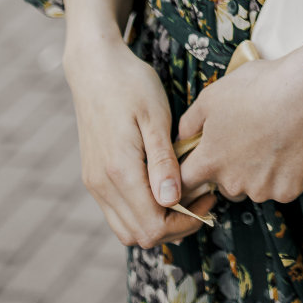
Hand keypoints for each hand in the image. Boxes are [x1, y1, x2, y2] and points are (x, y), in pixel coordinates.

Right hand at [63, 33, 218, 247]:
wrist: (95, 67)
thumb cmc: (131, 85)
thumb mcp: (154, 118)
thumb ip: (163, 162)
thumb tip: (171, 200)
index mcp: (119, 171)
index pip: (153, 226)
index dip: (184, 223)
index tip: (208, 198)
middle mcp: (101, 184)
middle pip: (139, 235)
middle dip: (175, 227)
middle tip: (202, 198)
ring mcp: (94, 183)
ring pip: (126, 229)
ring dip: (157, 223)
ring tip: (186, 195)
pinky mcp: (94, 177)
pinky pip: (118, 212)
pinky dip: (142, 212)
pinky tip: (164, 187)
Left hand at [175, 44, 302, 204]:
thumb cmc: (259, 90)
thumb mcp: (212, 96)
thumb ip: (190, 121)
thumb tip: (182, 136)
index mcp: (210, 161)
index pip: (186, 182)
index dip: (191, 172)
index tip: (199, 164)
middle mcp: (233, 182)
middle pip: (223, 185)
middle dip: (231, 169)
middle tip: (247, 140)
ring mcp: (262, 189)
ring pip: (254, 186)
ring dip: (258, 172)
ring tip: (273, 140)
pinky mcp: (289, 190)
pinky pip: (282, 187)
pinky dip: (285, 173)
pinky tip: (291, 147)